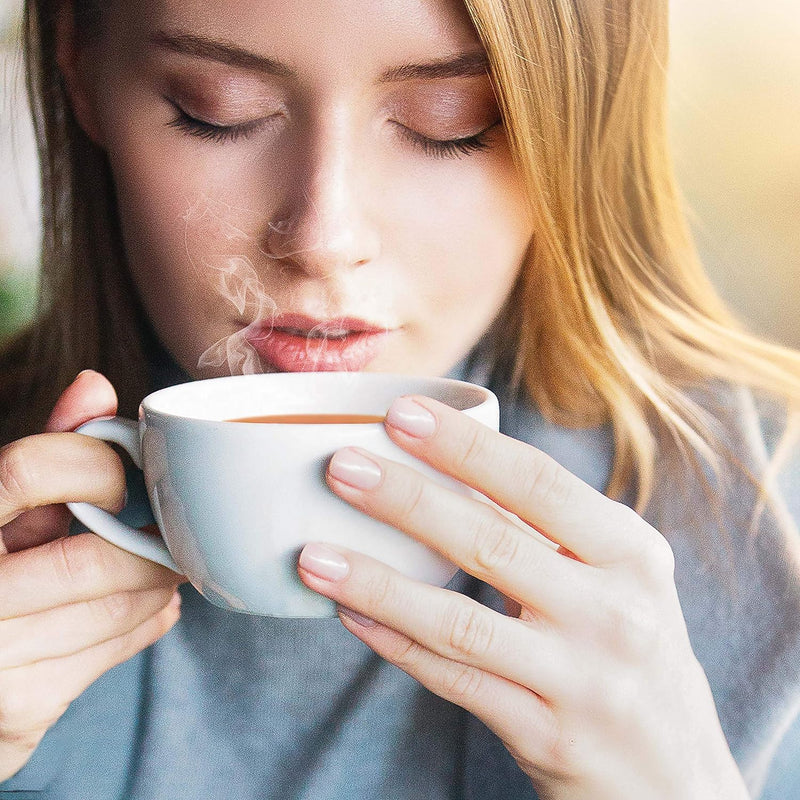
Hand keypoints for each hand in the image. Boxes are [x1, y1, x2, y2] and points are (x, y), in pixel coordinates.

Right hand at [0, 371, 181, 781]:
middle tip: (174, 527)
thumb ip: (43, 453)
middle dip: (148, 542)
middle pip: (90, 558)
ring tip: (168, 564)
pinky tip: (154, 604)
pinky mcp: (17, 714)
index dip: (95, 465)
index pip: (29, 470)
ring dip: (157, 582)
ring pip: (113, 610)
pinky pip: (111, 654)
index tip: (126, 474)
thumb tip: (95, 383)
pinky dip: (147, 622)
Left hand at [298, 395, 749, 799]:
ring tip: (313, 554)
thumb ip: (549, 527)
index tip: (401, 414)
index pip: (537, 483)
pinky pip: (453, 679)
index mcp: (630, 552)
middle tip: (340, 467)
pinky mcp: (546, 734)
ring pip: (459, 620)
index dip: (464, 446)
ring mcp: (580, 678)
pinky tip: (349, 614)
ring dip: (377, 583)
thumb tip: (449, 463)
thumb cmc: (628, 644)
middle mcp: (614, 611)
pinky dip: (395, 643)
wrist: (676, 774)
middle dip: (406, 499)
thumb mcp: (617, 576)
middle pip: (491, 541)